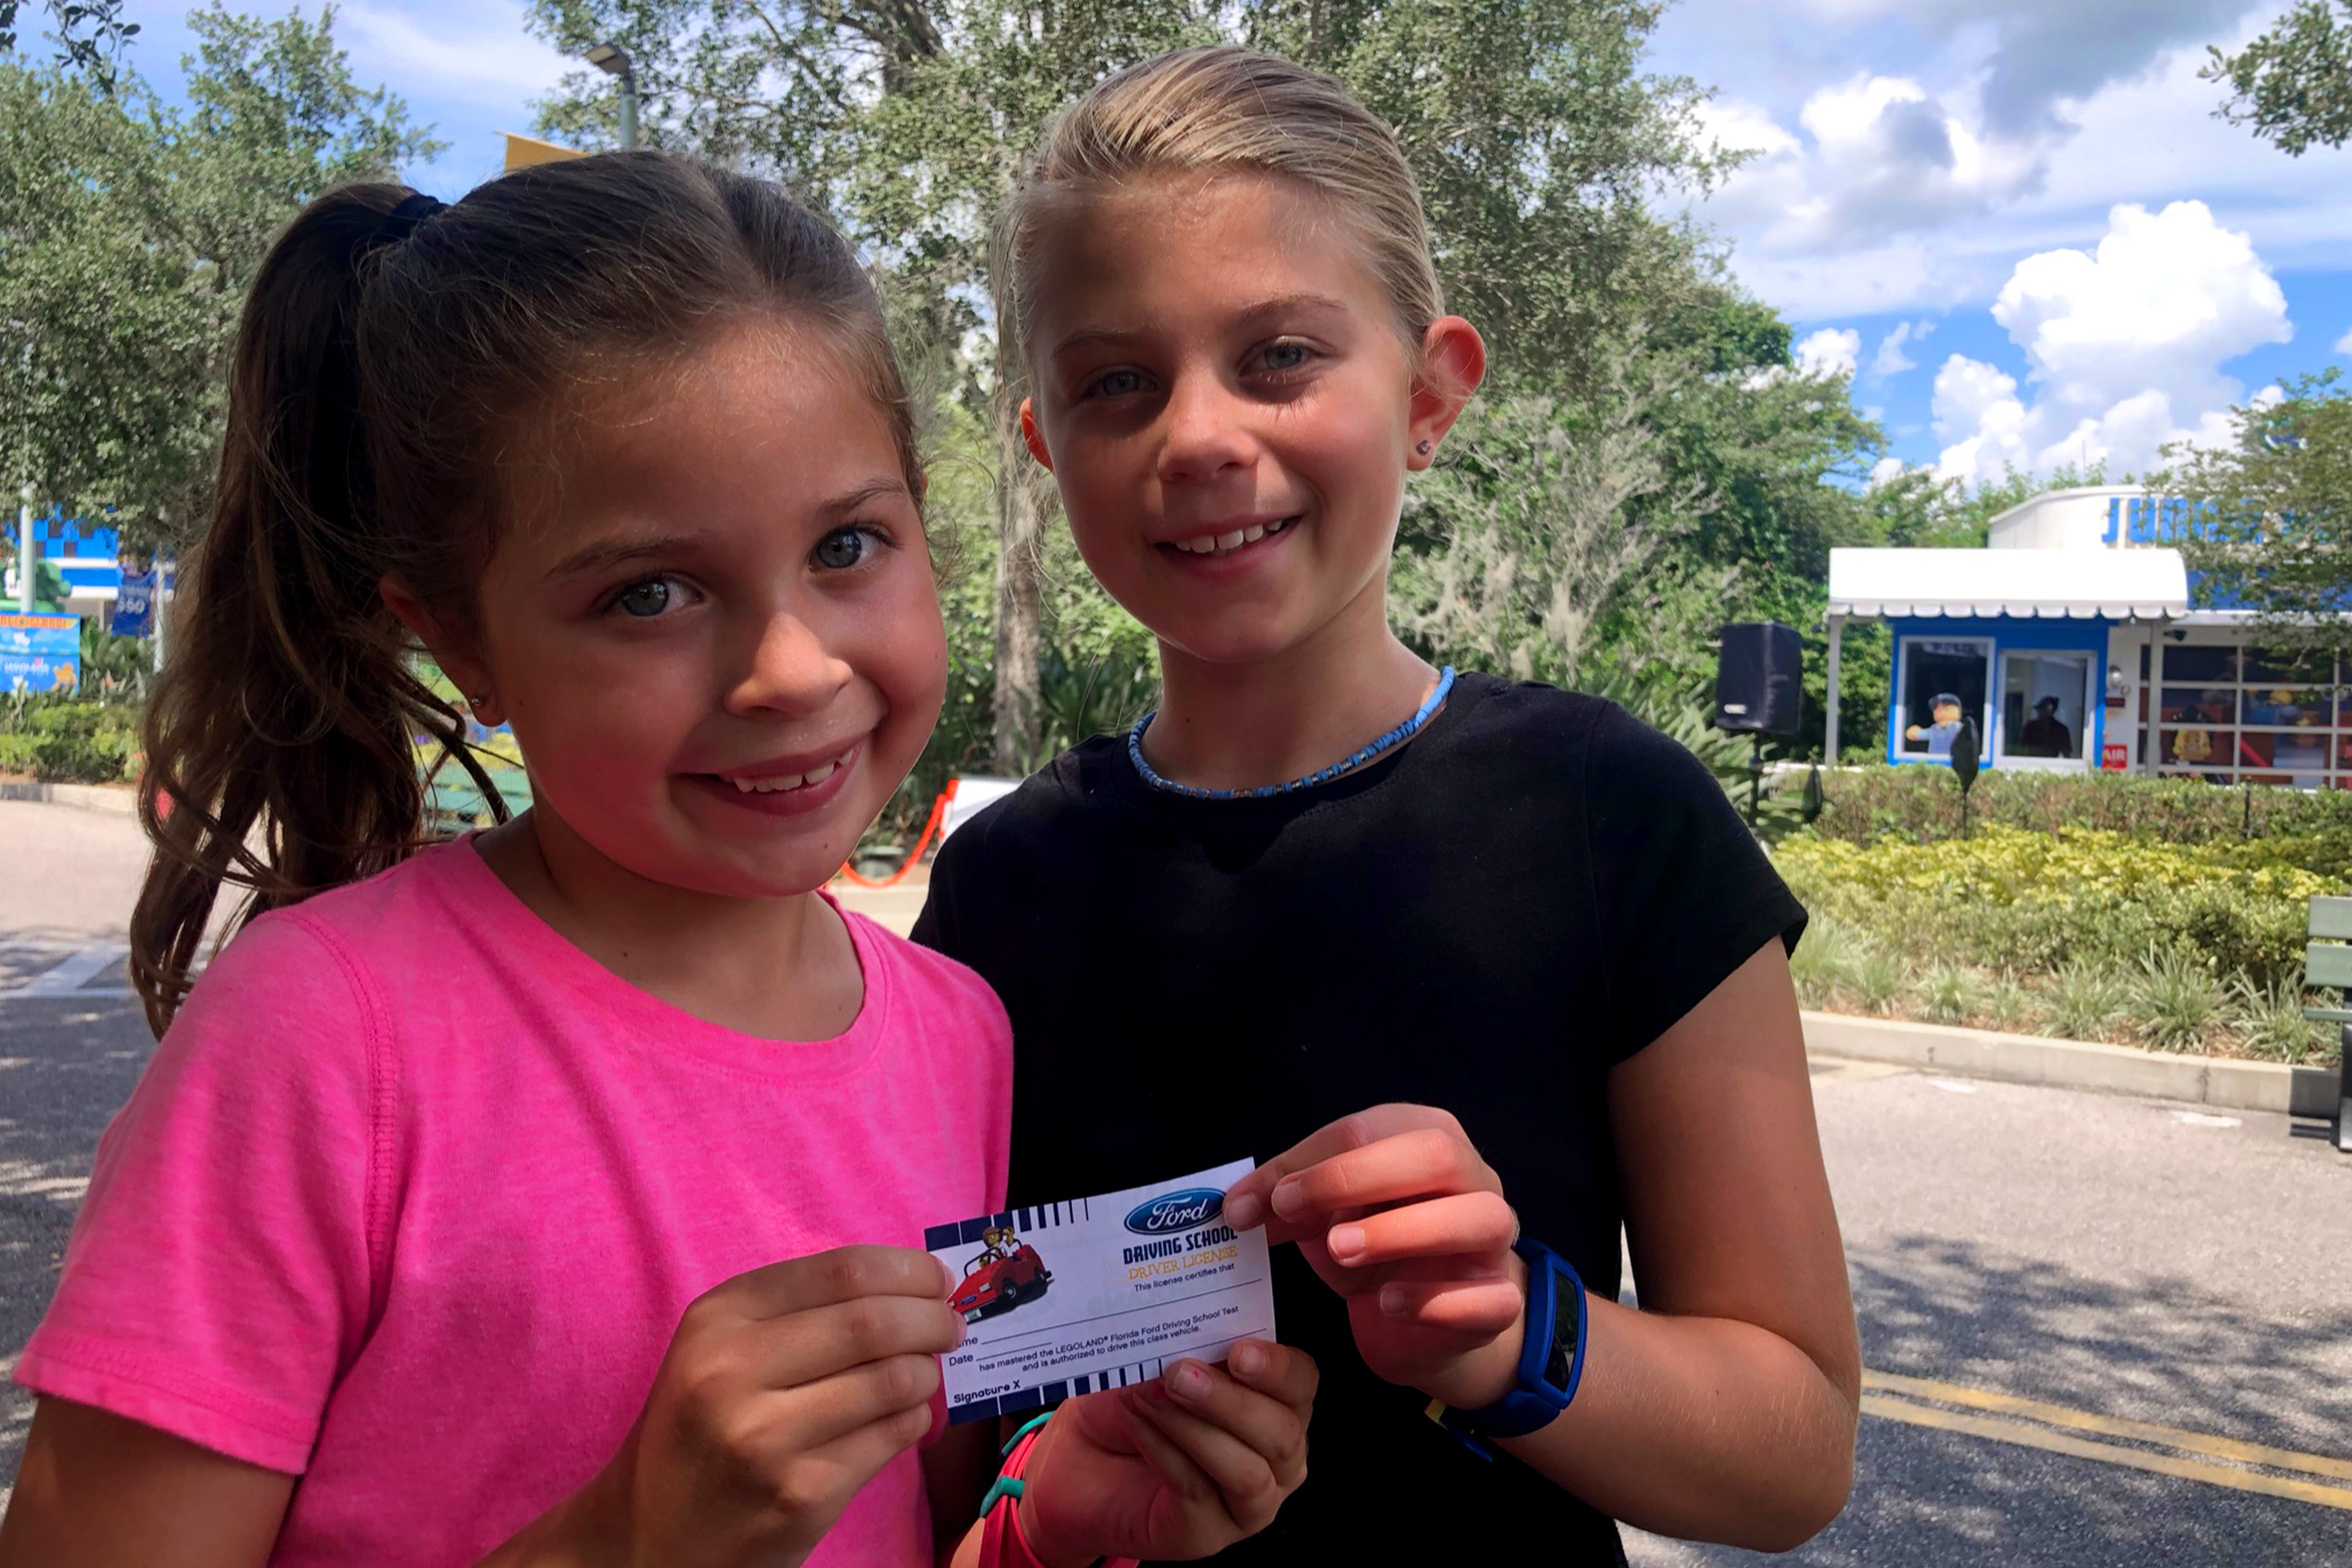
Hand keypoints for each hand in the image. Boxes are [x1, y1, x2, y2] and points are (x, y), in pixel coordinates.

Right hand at [572, 1245, 961, 1567]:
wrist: (648, 1539)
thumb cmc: (701, 1430)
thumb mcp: (720, 1349)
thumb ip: (802, 1310)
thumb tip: (914, 1284)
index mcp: (718, 1319)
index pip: (843, 1270)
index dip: (908, 1269)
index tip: (937, 1278)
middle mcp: (733, 1371)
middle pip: (876, 1321)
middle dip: (934, 1317)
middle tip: (952, 1325)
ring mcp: (767, 1438)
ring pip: (895, 1379)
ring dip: (927, 1372)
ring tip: (923, 1374)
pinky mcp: (802, 1495)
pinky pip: (893, 1436)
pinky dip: (913, 1420)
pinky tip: (899, 1420)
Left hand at [1018, 1341, 1316, 1564]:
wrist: (1080, 1455)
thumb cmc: (1133, 1400)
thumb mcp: (1163, 1359)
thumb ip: (1189, 1345)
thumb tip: (1189, 1327)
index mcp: (1278, 1405)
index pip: (1302, 1384)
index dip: (1279, 1368)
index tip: (1238, 1350)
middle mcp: (1276, 1460)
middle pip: (1282, 1433)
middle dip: (1231, 1401)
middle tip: (1179, 1372)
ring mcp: (1247, 1505)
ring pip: (1248, 1473)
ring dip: (1197, 1429)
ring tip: (1152, 1395)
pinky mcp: (1206, 1534)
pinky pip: (1197, 1493)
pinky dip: (1165, 1451)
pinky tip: (1139, 1420)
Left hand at [1224, 1105, 1525, 1410]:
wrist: (1422, 1319)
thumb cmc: (1371, 1245)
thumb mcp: (1322, 1216)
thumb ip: (1285, 1202)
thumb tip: (1234, 1207)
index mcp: (1423, 1135)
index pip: (1368, 1129)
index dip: (1309, 1163)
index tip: (1257, 1202)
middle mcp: (1472, 1177)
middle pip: (1436, 1153)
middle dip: (1359, 1176)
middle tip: (1294, 1210)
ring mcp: (1495, 1239)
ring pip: (1479, 1217)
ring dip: (1402, 1231)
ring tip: (1339, 1251)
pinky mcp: (1499, 1300)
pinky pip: (1488, 1297)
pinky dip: (1435, 1299)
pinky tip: (1388, 1303)